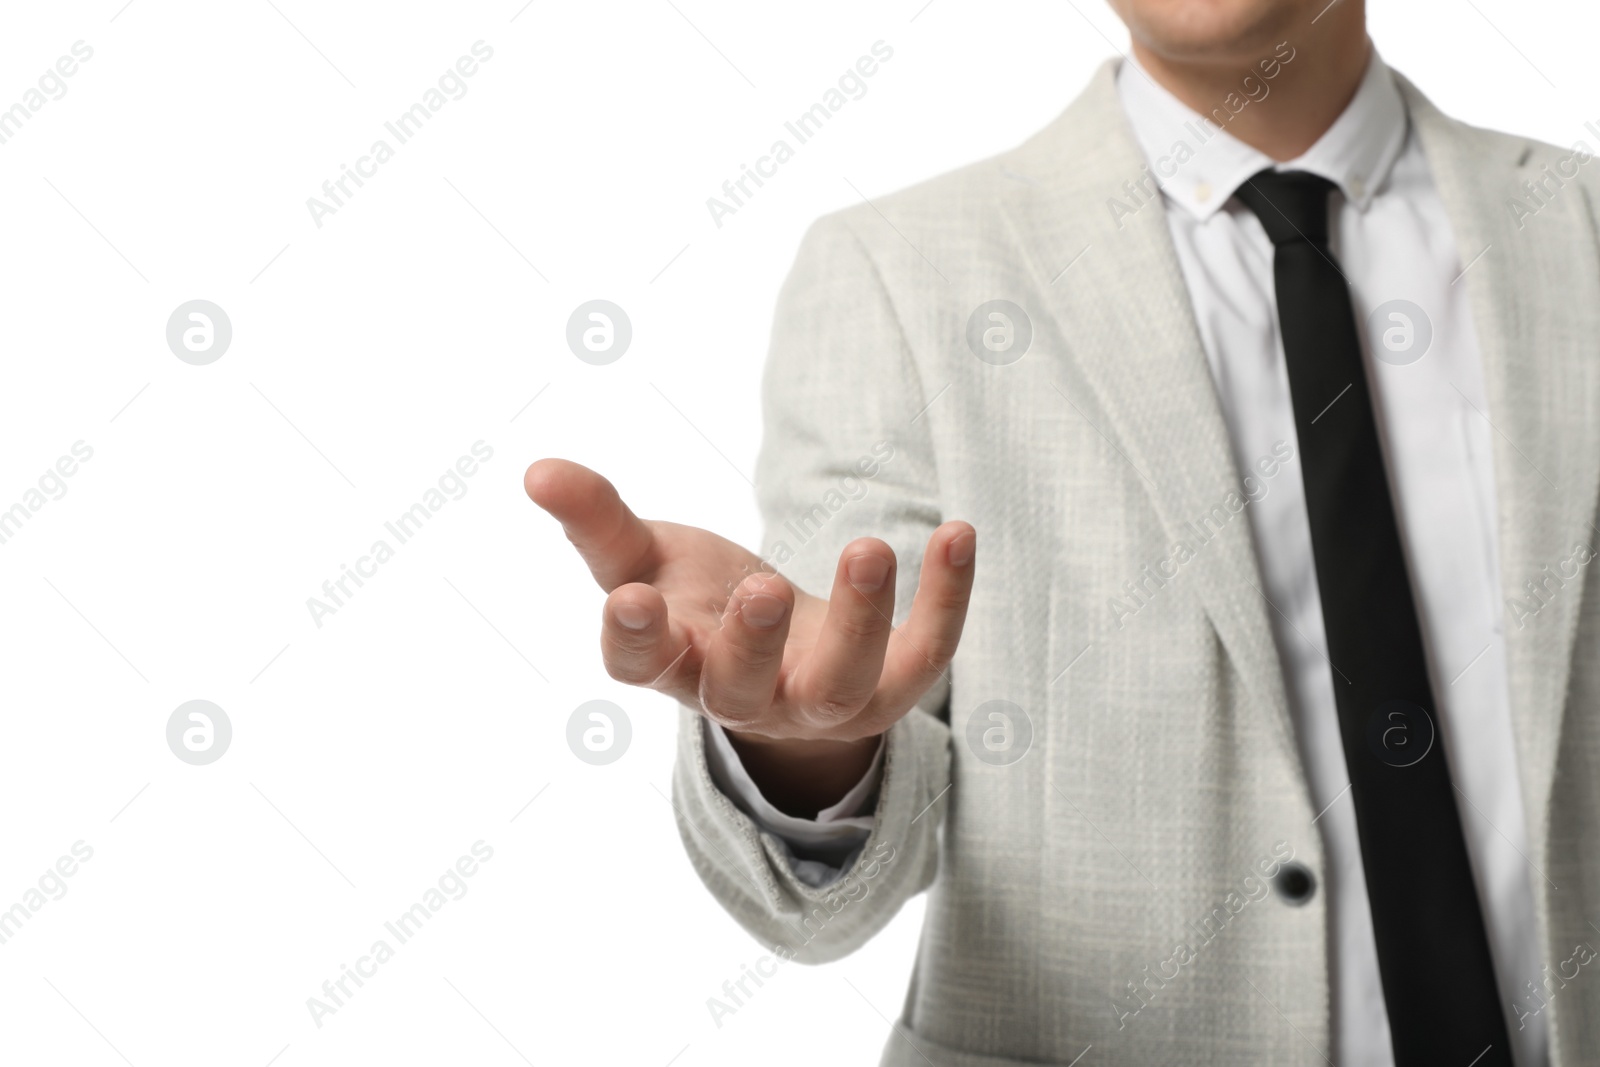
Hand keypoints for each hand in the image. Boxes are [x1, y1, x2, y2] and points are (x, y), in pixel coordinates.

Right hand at [525, 459, 975, 813]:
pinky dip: (947, 600)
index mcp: (673, 663)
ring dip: (859, 622)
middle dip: (750, 642)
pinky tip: (958, 533)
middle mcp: (742, 696)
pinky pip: (926, 654)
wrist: (786, 657)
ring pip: (840, 683)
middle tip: (759, 588)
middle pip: (741, 689)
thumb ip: (598, 520)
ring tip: (870, 549)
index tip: (634, 599)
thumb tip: (536, 470)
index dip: (637, 639)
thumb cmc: (701, 601)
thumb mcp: (647, 557)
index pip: (643, 665)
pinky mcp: (891, 688)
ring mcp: (819, 701)